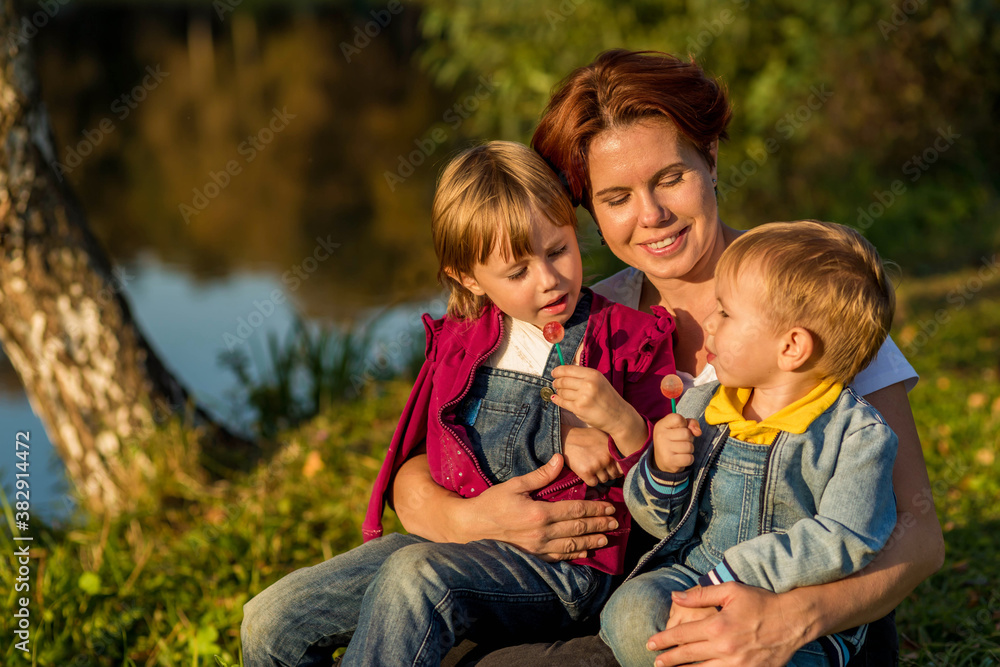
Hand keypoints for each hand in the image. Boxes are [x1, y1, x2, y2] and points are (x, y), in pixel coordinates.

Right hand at [465, 454, 620, 560]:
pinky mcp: (533, 556)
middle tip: (615, 522)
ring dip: (591, 541)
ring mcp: (538, 548)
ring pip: (571, 545)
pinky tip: (585, 552)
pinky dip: (574, 554)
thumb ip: (540, 475)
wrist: (472, 527)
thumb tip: (560, 459)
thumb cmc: (492, 503)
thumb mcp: (514, 484)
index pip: (574, 510)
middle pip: (577, 528)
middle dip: (598, 525)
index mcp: (539, 513)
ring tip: (606, 538)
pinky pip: (558, 557)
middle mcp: (542, 533)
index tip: (608, 506)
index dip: (594, 508)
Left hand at [551, 365, 645, 453]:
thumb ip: (583, 376)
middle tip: (555, 383)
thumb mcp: (599, 381)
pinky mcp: (579, 408)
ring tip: (559, 392)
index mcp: (593, 374)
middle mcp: (588, 384)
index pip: (568, 369)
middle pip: (563, 380)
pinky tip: (555, 398)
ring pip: (562, 392)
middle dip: (556, 382)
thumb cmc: (608, 397)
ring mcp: (583, 397)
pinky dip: (557, 400)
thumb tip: (563, 372)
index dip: (558, 371)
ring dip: (558, 392)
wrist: (618, 416)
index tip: (554, 373)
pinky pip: (562, 402)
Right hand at [562, 425, 621, 485]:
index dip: (617, 469)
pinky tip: (586, 472)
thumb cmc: (585, 436)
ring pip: (604, 480)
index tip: (612, 468)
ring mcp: (596, 466)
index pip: (622, 467)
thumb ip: (613, 446)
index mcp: (611, 450)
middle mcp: (606, 458)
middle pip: (613, 475)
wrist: (566, 438)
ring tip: (592, 468)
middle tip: (599, 468)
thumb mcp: (602, 436)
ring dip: (598, 477)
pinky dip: (590, 480)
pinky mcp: (586, 472)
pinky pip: (593, 483)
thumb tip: (624, 458)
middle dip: (608, 473)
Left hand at [647, 582, 806, 666]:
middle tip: (655, 661)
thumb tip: (675, 596)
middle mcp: (724, 647)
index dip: (664, 640)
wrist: (793, 621)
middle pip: (688, 656)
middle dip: (668, 659)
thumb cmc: (761, 602)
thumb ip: (701, 595)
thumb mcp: (730, 591)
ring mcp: (737, 663)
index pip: (682, 635)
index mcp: (717, 626)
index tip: (651, 643)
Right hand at [653, 413, 701, 472]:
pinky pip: (689, 458)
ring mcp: (664, 449)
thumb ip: (691, 423)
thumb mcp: (679, 426)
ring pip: (689, 447)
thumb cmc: (674, 439)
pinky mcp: (669, 461)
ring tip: (681, 450)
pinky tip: (681, 458)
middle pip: (686, 433)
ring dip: (689, 449)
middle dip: (689, 438)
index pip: (678, 419)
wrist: (661, 459)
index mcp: (661, 425)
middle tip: (681, 441)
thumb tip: (698, 432)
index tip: (679, 428)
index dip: (684, 424)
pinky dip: (689, 459)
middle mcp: (661, 436)